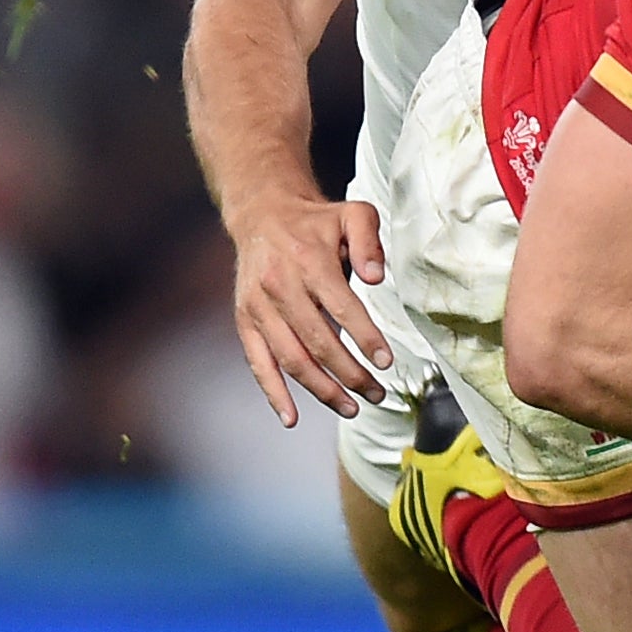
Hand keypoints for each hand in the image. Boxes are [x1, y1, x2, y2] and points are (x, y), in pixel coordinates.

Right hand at [228, 192, 394, 422]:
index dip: (366, 338)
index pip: (342, 307)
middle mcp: (280, 286)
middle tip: (376, 393)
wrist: (263, 214)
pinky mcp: (244, 320)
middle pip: (318, 341)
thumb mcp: (352, 214)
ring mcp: (258, 307)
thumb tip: (376, 277)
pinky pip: (258, 363)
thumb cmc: (316, 221)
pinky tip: (292, 417)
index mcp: (309, 261)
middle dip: (350, 373)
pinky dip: (274, 393)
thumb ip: (369, 241)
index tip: (386, 361)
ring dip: (321, 389)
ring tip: (350, 407)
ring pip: (290, 358)